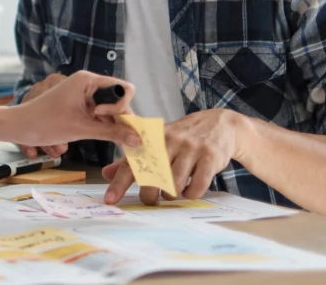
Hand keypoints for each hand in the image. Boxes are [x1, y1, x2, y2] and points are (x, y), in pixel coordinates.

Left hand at [7, 71, 140, 149]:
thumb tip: (138, 139)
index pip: (123, 88)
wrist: (19, 126)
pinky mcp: (80, 104)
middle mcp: (88, 83)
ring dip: (112, 123)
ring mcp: (84, 94)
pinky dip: (104, 125)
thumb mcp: (81, 128)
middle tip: (115, 135)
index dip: (121, 105)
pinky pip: (101, 113)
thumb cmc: (44, 123)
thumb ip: (112, 132)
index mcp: (87, 80)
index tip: (102, 117)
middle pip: (118, 98)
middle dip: (120, 116)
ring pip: (111, 108)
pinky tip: (103, 136)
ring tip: (108, 137)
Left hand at [102, 108, 246, 204]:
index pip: (131, 163)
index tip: (109, 200)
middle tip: (151, 199)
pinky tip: (191, 189)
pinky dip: (191, 194)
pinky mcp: (209, 156)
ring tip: (174, 190)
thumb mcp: (157, 143)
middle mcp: (169, 141)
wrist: (220, 124)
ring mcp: (190, 148)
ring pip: (173, 184)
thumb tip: (106, 174)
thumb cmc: (182, 138)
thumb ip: (132, 159)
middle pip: (151, 177)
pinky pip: (196, 186)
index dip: (119, 183)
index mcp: (152, 138)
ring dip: (172, 195)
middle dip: (149, 195)